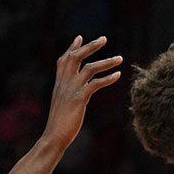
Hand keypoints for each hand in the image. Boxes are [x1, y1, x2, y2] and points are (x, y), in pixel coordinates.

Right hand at [42, 35, 122, 149]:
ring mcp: (71, 89)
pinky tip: (118, 75)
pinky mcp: (79, 98)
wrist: (54, 136)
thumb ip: (67, 95)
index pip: (64, 60)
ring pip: (89, 68)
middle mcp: (64, 83)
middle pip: (76, 57)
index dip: (72, 48)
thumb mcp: (62, 105)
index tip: (80, 37)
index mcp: (59, 83)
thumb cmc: (59, 125)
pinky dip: (108, 78)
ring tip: (120, 58)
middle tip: (104, 38)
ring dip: (106, 61)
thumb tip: (75, 94)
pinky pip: (96, 83)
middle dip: (90, 46)